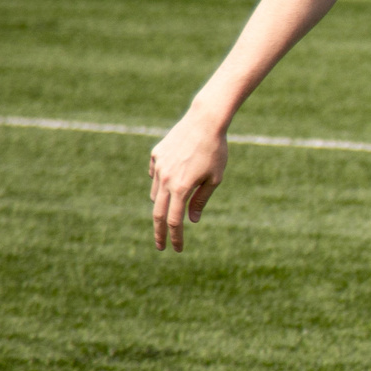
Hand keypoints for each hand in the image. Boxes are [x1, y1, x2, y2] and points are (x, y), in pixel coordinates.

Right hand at [149, 111, 229, 251]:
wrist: (205, 121)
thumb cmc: (216, 151)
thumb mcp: (214, 179)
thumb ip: (200, 200)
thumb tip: (190, 221)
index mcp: (181, 188)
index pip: (175, 221)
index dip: (176, 238)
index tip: (177, 249)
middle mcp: (165, 179)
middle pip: (158, 213)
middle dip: (159, 232)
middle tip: (161, 246)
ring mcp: (158, 166)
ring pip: (155, 193)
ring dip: (163, 204)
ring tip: (173, 207)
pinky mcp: (156, 155)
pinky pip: (155, 174)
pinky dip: (161, 182)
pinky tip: (171, 179)